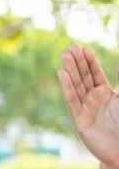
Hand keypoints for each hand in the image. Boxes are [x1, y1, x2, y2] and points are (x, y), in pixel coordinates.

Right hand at [59, 44, 118, 168]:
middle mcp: (93, 100)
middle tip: (70, 47)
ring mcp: (85, 109)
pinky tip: (62, 74)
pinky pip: (72, 101)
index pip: (94, 74)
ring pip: (76, 86)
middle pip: (83, 77)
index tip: (83, 48)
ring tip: (64, 56)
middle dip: (76, 62)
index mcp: (105, 93)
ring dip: (70, 71)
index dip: (89, 61)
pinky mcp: (79, 121)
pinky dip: (67, 87)